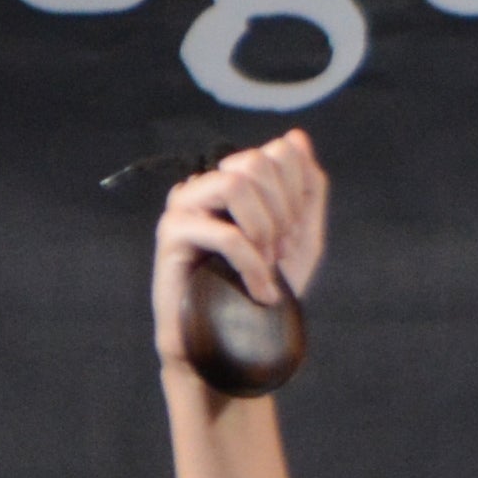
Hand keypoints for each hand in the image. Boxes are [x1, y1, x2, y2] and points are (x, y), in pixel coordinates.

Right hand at [154, 133, 329, 367]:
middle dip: (282, 213)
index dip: (298, 194)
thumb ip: (306, 189)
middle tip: (278, 253)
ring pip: (234, 184)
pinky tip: (259, 291)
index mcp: (234, 180)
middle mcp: (205, 184)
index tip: (293, 236)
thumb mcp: (300, 239)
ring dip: (264, 231)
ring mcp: (183, 205)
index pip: (278, 152)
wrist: (234, 341)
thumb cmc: (263, 290)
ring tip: (266, 267)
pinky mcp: (170, 234)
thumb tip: (295, 136)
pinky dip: (253, 265)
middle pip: (255, 162)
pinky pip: (225, 234)